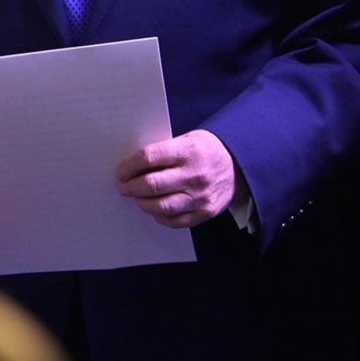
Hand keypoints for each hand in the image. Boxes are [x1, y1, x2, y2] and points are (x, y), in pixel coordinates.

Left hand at [115, 129, 239, 228]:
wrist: (239, 164)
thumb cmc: (207, 150)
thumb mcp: (188, 139)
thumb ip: (164, 151)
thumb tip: (132, 166)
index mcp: (189, 150)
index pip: (150, 157)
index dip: (129, 166)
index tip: (120, 171)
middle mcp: (195, 174)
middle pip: (152, 184)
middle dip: (131, 187)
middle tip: (123, 187)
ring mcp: (200, 196)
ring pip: (161, 207)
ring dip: (143, 203)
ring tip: (138, 198)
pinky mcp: (205, 212)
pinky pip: (174, 221)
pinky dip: (160, 216)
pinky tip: (155, 209)